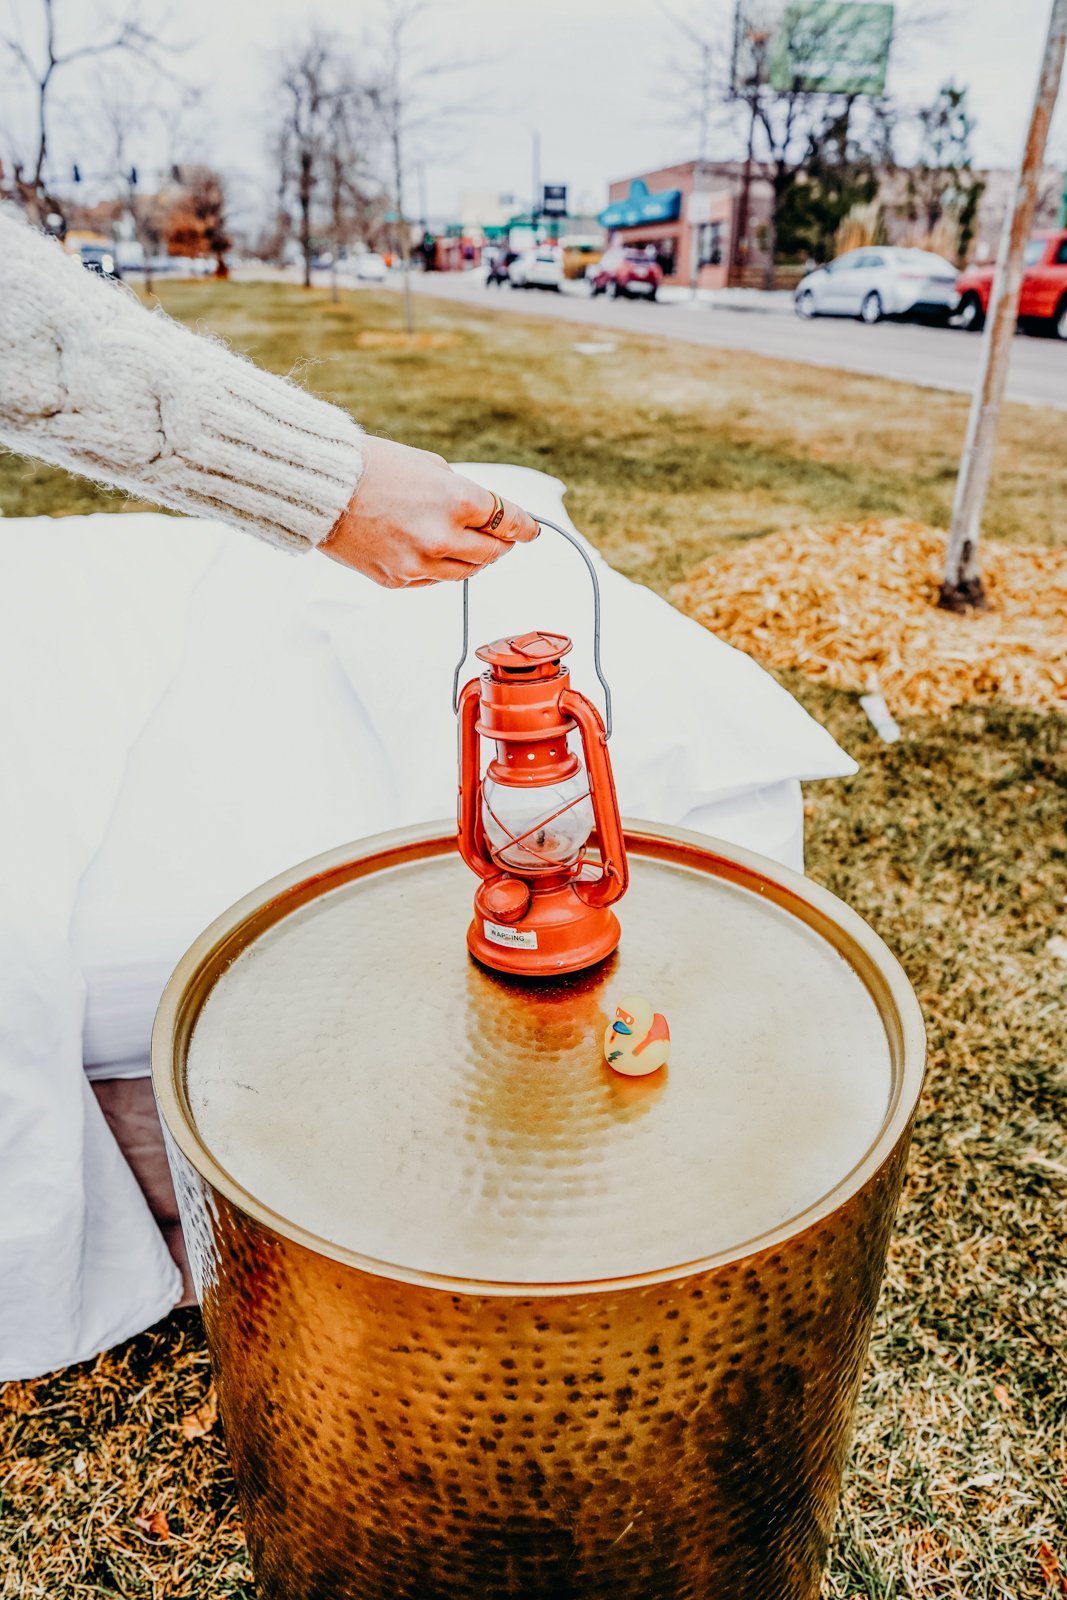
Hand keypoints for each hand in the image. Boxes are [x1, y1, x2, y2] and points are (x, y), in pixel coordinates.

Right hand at [319, 436, 538, 586]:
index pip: (509, 522)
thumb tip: (485, 515)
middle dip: (501, 544)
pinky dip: (439, 568)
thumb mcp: (431, 466)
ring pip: (466, 573)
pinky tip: (431, 552)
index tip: (531, 531)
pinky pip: (432, 581)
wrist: (322, 487)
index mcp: (457, 501)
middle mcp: (442, 537)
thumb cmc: (371, 467)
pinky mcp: (398, 580)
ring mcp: (419, 564)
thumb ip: (463, 494)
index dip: (525, 527)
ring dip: (473, 560)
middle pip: (492, 553)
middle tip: (502, 539)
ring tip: (468, 546)